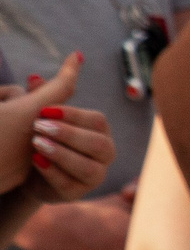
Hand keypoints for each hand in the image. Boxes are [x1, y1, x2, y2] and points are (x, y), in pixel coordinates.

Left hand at [0, 54, 100, 197]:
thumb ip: (55, 89)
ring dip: (62, 155)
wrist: (25, 170)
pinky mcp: (78, 193)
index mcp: (99, 130)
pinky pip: (72, 185)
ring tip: (36, 145)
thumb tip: (75, 56)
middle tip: (39, 127)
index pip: (97, 121)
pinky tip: (35, 162)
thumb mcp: (43, 112)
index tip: (45, 111)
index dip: (73, 115)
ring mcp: (94, 175)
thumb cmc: (39, 136)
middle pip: (99, 144)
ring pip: (90, 167)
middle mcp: (104, 153)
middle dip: (69, 135)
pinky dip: (53, 173)